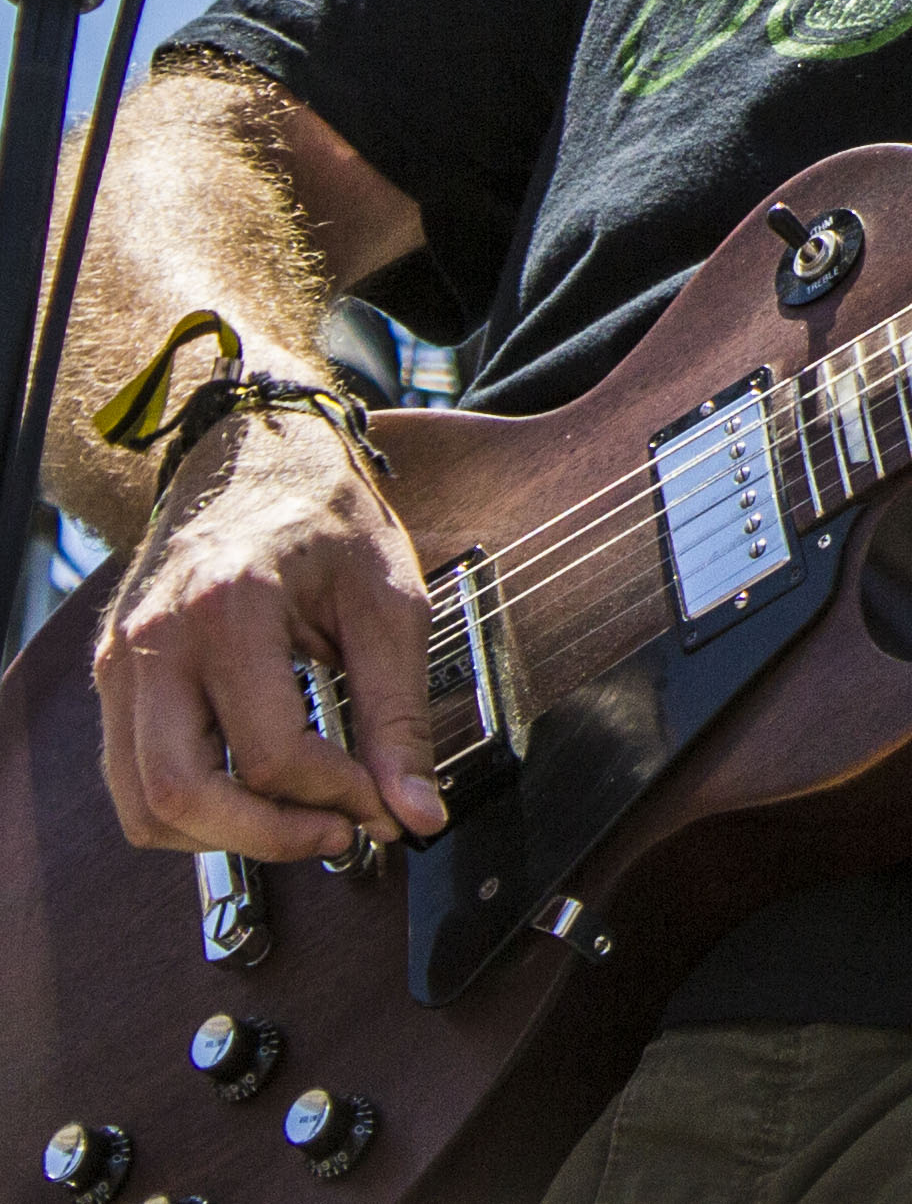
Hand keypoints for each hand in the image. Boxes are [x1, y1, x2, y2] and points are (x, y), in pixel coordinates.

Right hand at [92, 404, 446, 856]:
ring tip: (302, 819)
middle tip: (338, 834)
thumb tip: (415, 812)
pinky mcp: (113, 678)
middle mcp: (155, 642)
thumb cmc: (328, 519)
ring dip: (223, 837)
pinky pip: (131, 780)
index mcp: (230, 608)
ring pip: (143, 805)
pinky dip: (189, 810)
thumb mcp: (389, 601)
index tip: (385, 805)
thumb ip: (399, 713)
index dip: (336, 797)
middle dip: (266, 837)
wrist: (258, 458)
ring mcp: (120, 663)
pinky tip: (254, 794)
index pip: (270, 753)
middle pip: (179, 795)